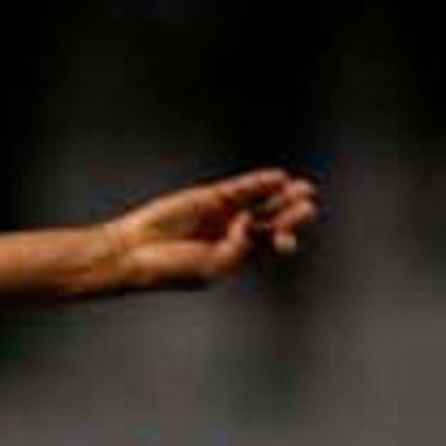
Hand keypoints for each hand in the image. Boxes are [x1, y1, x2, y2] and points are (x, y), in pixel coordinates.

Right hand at [94, 169, 319, 293]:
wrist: (135, 252)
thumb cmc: (170, 268)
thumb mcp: (212, 265)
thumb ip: (237, 246)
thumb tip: (252, 220)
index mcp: (235, 259)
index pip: (267, 246)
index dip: (282, 240)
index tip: (287, 241)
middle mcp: (232, 236)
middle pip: (269, 222)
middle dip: (289, 215)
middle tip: (310, 206)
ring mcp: (222, 215)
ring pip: (258, 203)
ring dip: (281, 196)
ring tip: (303, 189)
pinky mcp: (209, 197)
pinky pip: (240, 188)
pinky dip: (258, 183)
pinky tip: (277, 177)